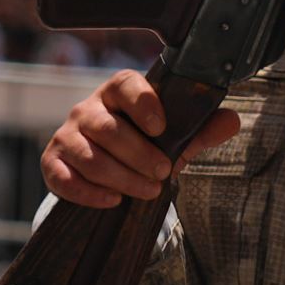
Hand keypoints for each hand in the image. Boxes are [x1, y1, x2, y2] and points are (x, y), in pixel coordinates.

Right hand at [40, 70, 240, 208]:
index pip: (124, 84)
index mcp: (117, 93)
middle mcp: (87, 110)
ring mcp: (66, 136)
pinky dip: (90, 193)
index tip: (161, 127)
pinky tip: (113, 201)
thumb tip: (231, 121)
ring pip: (90, 157)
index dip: (142, 103)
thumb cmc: (143, 144)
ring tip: (148, 191)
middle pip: (107, 128)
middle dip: (139, 155)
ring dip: (122, 178)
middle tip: (164, 173)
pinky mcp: (52, 164)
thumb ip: (200, 129)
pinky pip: (65, 179)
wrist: (106, 166)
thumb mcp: (173, 136)